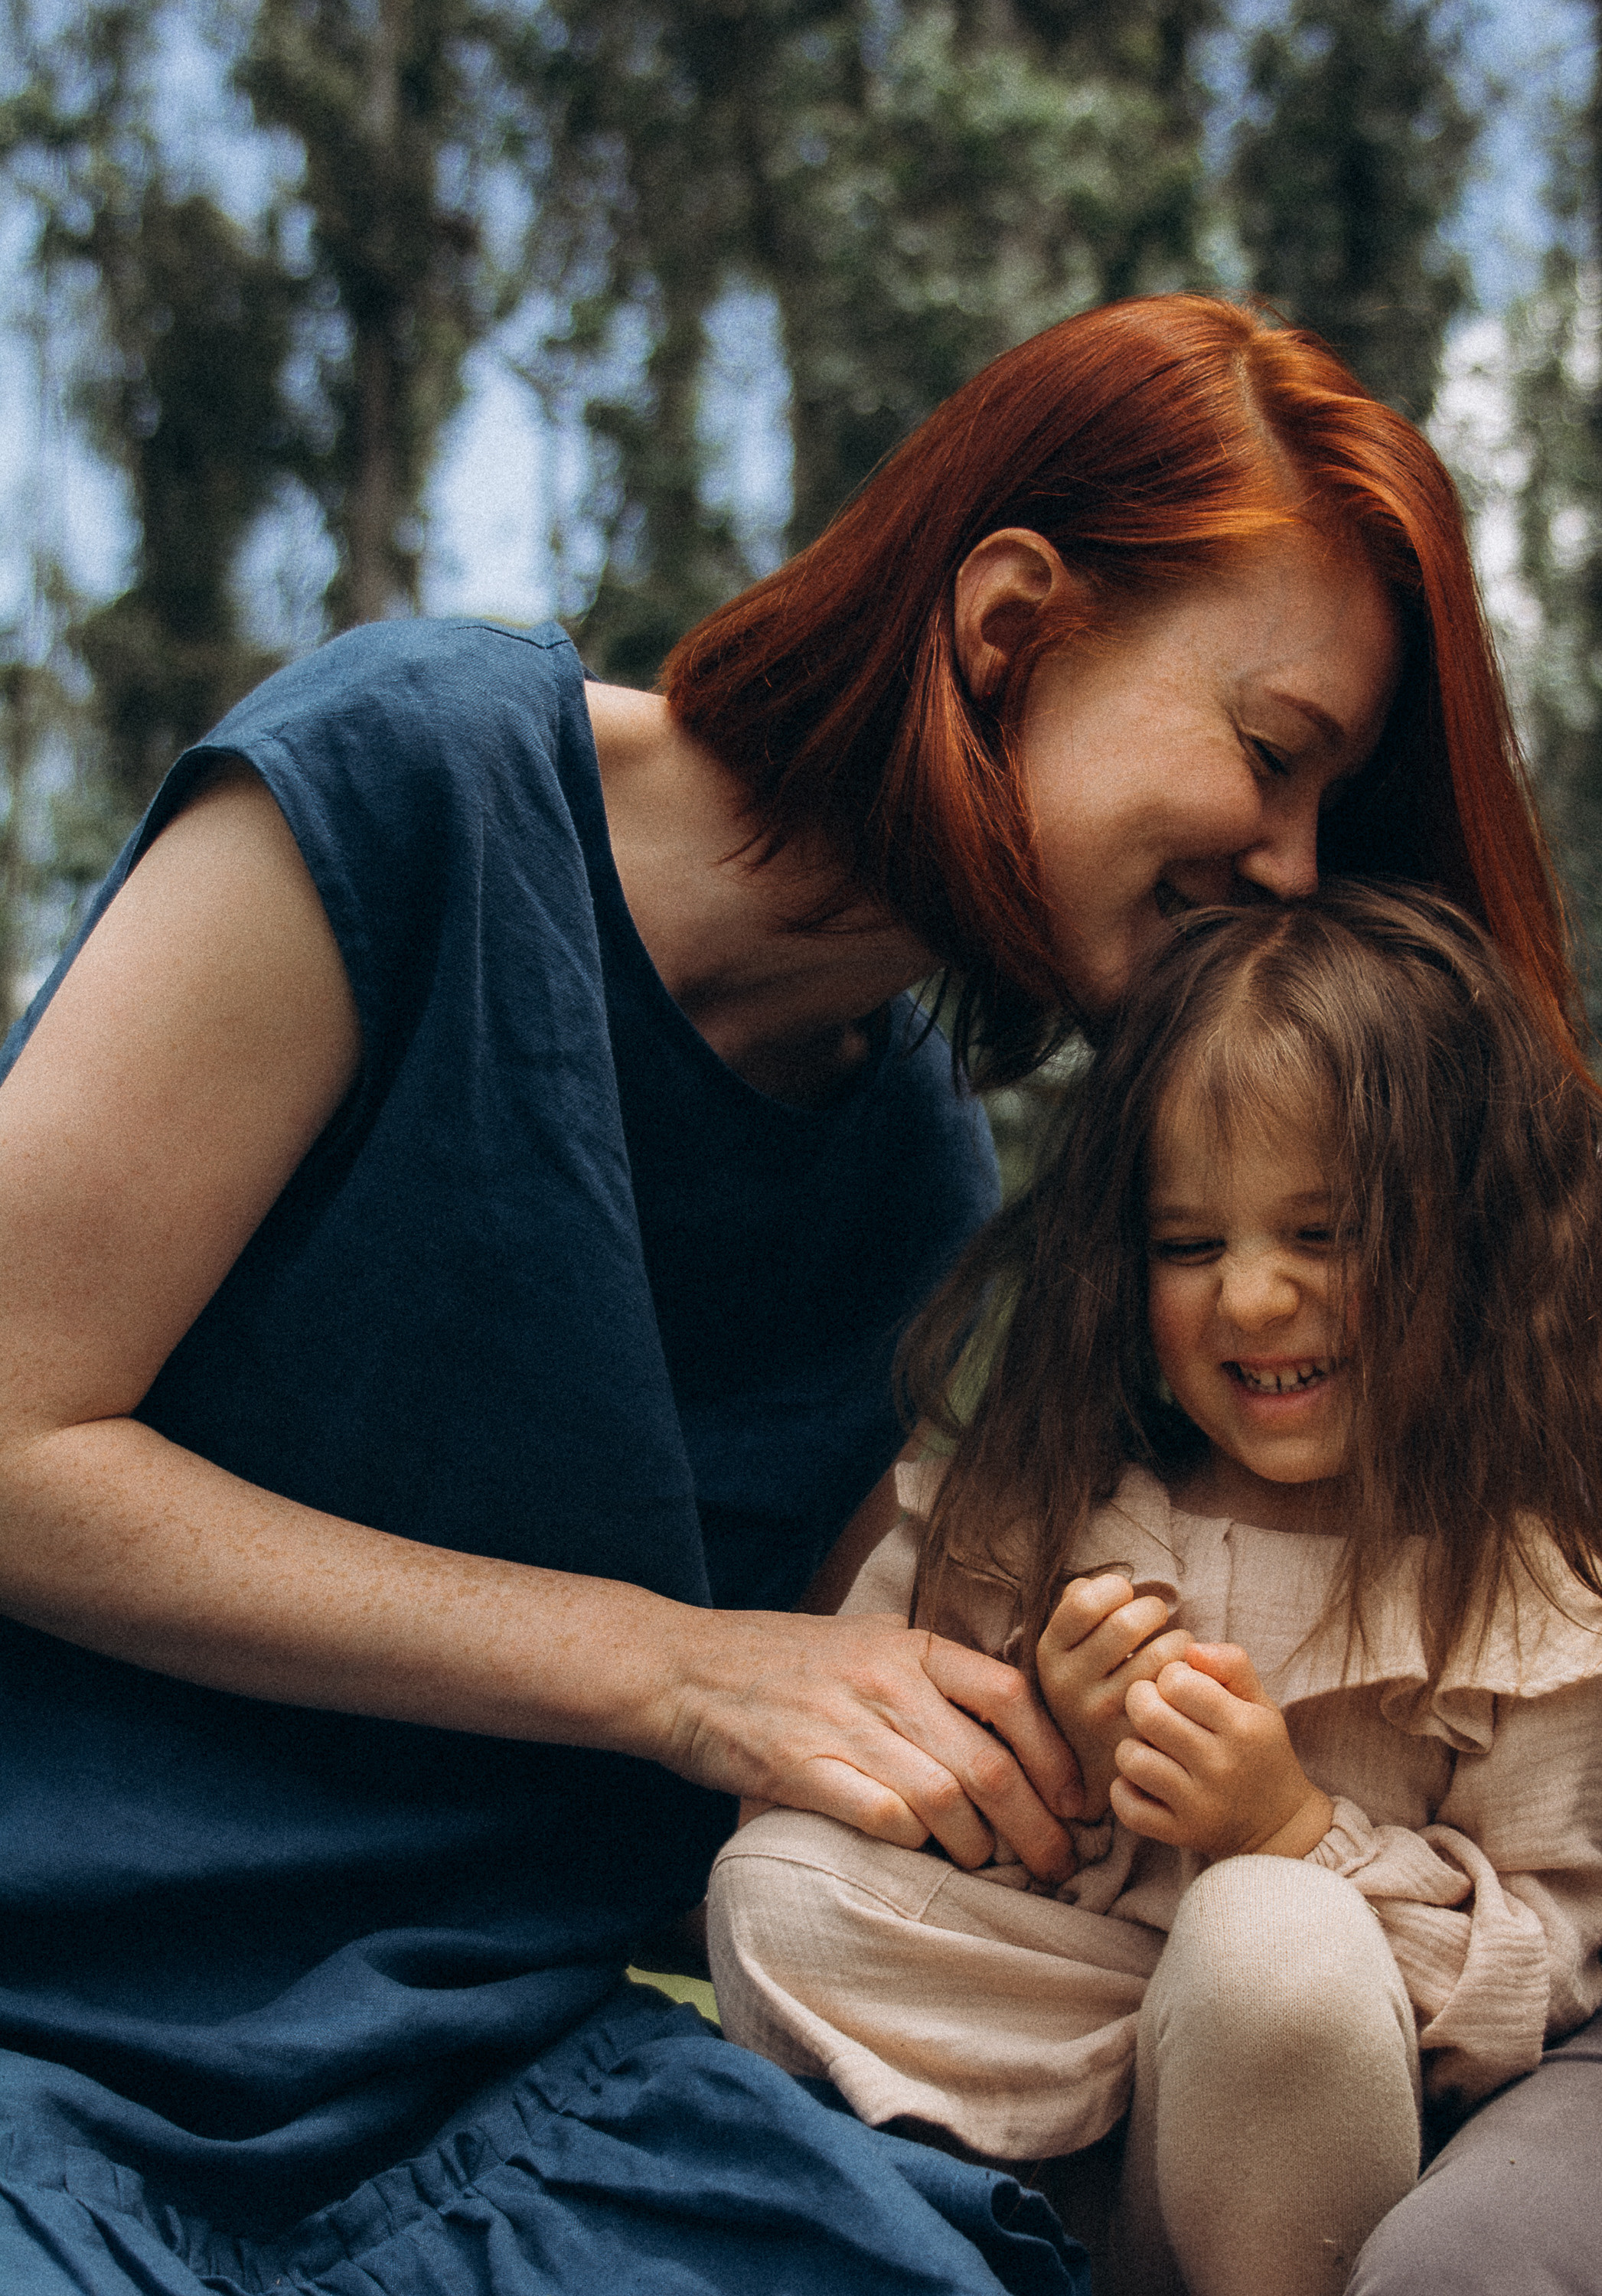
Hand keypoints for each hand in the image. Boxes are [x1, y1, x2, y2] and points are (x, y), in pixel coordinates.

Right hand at [657, 1604, 1082, 1884]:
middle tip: (1056, 1865)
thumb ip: (929, 1672)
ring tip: (990, 1869)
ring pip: (946, 1800)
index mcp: (911, 1647)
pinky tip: (922, 1861)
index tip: (1076, 1804)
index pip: (1012, 1698)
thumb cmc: (781, 1661)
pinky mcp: (802, 1768)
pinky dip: (915, 1848)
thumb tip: (1007, 1719)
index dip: (1056, 1758)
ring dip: (979, 1848)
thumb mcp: (865, 1641)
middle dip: (1036, 1829)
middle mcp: (887, 1682)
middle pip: (991, 1765)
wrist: (682, 1667)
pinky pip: (883, 1819)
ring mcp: (844, 1725)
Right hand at [1036, 1573, 1194, 1818]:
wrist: (1093, 1767)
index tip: (1125, 1596)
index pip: (1082, 1601)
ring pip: (1160, 1653)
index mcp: (1049, 1655)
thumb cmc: (1091, 1688)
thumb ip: (1075, 1610)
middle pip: (1125, 1623)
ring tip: (1175, 1647)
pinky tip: (1182, 1676)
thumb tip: (1093, 1585)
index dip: (1113, 1588)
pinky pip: (1178, 1688)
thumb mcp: (1069, 1650)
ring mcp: (1102, 1715)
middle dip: (1153, 1609)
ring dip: (1179, 1640)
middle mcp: (1068, 1686)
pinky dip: (1191, 1671)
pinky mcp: (1137, 1737)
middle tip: (1157, 1617)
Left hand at [1112, 1643, 1334, 1859]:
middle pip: (1148, 1715)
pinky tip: (1142, 1780)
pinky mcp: (1180, 1834)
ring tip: (1150, 1746)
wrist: (1280, 1825)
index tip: (1178, 1688)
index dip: (1169, 1676)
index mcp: (1243, 1726)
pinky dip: (1125, 1790)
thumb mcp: (1259, 1702)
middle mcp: (1221, 1766)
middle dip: (1141, 1701)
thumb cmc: (1260, 1750)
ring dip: (1131, 1746)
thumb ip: (1231, 1663)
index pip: (1177, 1680)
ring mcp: (1199, 1805)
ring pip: (1131, 1758)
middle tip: (1153, 1708)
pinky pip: (1127, 1805)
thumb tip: (1190, 1648)